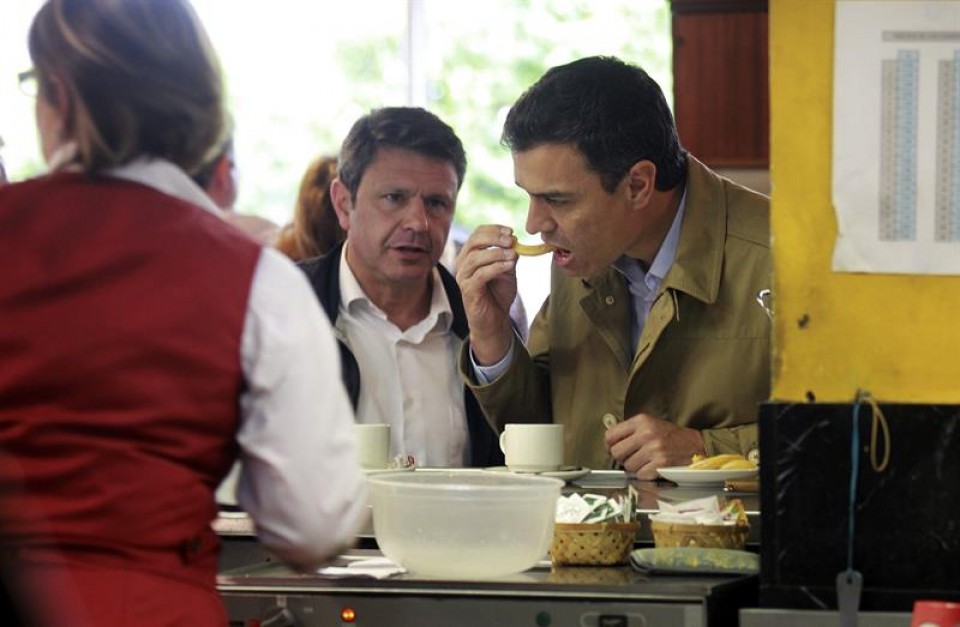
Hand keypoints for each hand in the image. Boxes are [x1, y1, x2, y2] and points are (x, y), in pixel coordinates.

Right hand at [455, 225, 518, 364]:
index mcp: (470, 254)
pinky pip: (480, 274)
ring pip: (475, 257)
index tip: (511, 231)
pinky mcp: (467, 290)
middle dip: (494, 238)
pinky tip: (509, 265)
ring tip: (512, 254)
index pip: (477, 234)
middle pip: (474, 241)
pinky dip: (496, 267)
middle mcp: (462, 263)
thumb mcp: (507, 270)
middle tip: (511, 240)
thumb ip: (508, 255)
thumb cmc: (498, 293)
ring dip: (496, 253)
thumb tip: (514, 241)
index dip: (493, 229)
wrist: (494, 319)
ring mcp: (463, 277)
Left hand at [604, 413, 704, 479]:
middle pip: (616, 452)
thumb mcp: (650, 424)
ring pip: (628, 466)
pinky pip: (640, 475)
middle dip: (622, 458)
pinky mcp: (660, 464)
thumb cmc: (670, 436)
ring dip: (635, 467)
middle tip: (632, 457)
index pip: (610, 435)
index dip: (610, 445)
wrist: (696, 445)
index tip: (615, 448)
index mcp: (641, 421)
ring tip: (646, 461)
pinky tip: (653, 468)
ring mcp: (654, 449)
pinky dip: (645, 474)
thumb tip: (609, 442)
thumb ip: (630, 430)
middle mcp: (646, 434)